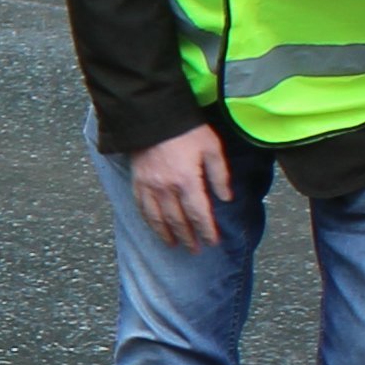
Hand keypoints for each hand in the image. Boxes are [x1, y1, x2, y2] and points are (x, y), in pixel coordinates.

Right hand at [127, 124, 232, 250]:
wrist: (153, 115)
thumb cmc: (187, 130)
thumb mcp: (212, 147)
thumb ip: (220, 174)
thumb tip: (226, 198)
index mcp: (187, 181)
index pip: (199, 214)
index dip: (206, 231)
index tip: (212, 242)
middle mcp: (166, 189)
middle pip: (178, 221)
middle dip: (189, 238)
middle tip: (196, 250)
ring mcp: (149, 187)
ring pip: (158, 219)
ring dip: (168, 235)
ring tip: (176, 245)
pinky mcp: (137, 182)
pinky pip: (142, 208)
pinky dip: (150, 222)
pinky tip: (156, 228)